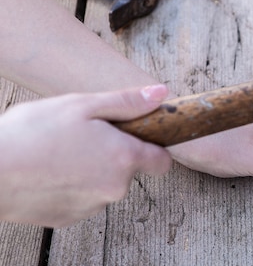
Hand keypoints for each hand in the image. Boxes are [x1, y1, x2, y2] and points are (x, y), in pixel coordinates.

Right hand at [0, 85, 171, 227]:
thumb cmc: (32, 133)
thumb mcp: (82, 105)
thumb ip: (127, 102)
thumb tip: (162, 94)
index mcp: (124, 159)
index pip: (162, 161)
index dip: (153, 146)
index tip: (137, 136)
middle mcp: (115, 188)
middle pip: (129, 170)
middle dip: (113, 153)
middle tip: (83, 135)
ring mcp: (91, 207)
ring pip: (103, 184)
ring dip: (91, 169)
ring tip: (59, 151)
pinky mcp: (68, 218)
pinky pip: (80, 198)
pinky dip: (71, 185)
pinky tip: (48, 170)